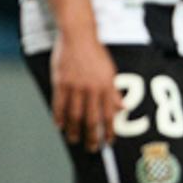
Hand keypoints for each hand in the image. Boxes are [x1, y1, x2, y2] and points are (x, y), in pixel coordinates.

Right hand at [50, 29, 118, 150]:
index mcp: (106, 86)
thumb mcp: (110, 71)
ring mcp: (75, 85)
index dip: (109, 131)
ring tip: (73, 139)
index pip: (109, 115)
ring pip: (75, 115)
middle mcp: (91, 88)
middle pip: (91, 119)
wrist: (78, 34)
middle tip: (92, 148)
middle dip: (92, 136)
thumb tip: (123, 108)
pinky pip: (59, 104)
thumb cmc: (94, 52)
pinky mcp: (61, 81)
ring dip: (74, 130)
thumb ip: (114, 91)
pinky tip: (59, 125)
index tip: (109, 142)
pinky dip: (59, 116)